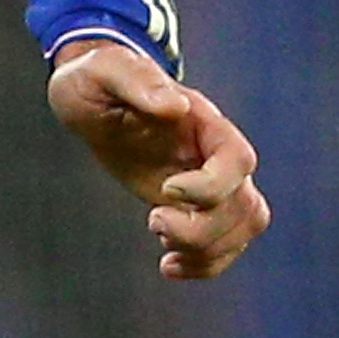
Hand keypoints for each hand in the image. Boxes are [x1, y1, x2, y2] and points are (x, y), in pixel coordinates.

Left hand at [48, 35, 268, 280]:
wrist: (93, 95)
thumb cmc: (97, 79)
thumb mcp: (104, 71)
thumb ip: (137, 80)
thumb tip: (174, 105)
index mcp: (203, 122)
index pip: (238, 161)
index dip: (211, 186)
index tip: (166, 190)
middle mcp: (214, 154)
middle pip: (246, 206)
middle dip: (202, 229)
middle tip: (153, 219)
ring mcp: (207, 181)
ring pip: (243, 228)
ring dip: (206, 251)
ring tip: (162, 246)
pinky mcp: (192, 205)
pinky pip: (223, 243)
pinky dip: (204, 264)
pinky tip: (168, 266)